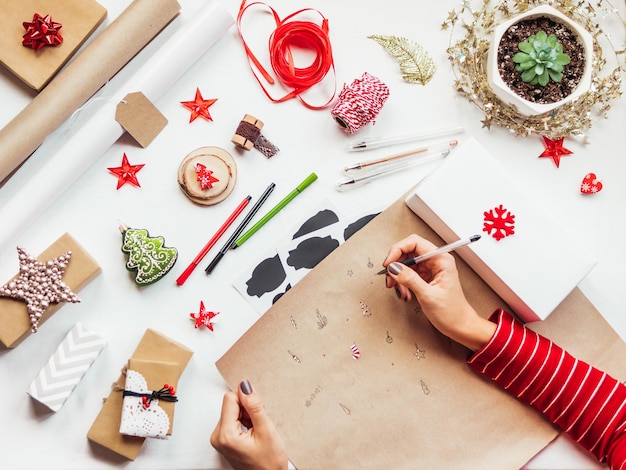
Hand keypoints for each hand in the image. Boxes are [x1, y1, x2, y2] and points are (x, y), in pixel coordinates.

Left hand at [211, 380, 287, 469]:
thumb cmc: (269, 463)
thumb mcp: (266, 430)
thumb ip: (254, 406)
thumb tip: (245, 387)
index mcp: (226, 435)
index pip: (230, 399)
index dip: (247, 401)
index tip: (256, 413)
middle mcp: (218, 437)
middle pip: (230, 404)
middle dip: (246, 410)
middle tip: (257, 425)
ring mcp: (219, 439)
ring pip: (232, 410)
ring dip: (246, 416)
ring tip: (256, 431)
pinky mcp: (223, 439)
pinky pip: (232, 419)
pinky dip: (244, 422)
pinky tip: (252, 433)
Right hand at [383, 234, 495, 350]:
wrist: (459, 326)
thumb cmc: (452, 312)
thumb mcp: (428, 295)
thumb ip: (410, 279)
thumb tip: (394, 267)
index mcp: (441, 259)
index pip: (414, 242)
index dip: (398, 249)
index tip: (389, 263)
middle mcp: (435, 261)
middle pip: (408, 252)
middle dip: (396, 265)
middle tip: (390, 278)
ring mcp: (430, 269)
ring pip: (406, 263)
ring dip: (398, 276)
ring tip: (399, 290)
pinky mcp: (425, 277)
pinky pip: (408, 273)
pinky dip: (402, 283)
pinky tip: (405, 293)